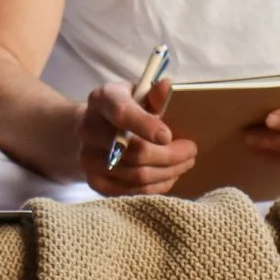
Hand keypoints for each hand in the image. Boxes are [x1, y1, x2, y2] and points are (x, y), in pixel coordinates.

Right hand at [74, 79, 197, 195]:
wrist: (93, 128)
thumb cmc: (125, 107)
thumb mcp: (138, 93)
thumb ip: (154, 94)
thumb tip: (167, 87)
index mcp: (102, 100)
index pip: (122, 114)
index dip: (146, 126)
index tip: (168, 136)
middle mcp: (88, 129)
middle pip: (134, 152)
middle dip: (170, 155)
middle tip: (191, 151)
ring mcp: (88, 158)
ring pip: (137, 175)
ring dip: (168, 172)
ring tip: (185, 163)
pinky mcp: (94, 181)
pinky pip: (131, 191)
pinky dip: (156, 186)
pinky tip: (169, 176)